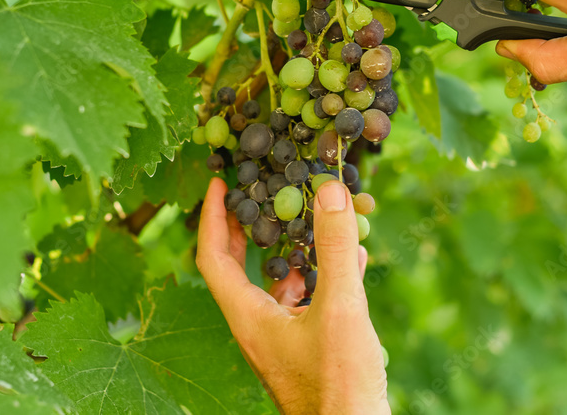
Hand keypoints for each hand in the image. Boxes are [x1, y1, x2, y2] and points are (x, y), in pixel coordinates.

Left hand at [196, 177, 389, 414]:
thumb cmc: (338, 384)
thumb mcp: (339, 309)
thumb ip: (333, 249)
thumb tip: (329, 189)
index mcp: (248, 317)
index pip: (212, 258)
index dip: (212, 217)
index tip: (218, 182)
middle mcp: (258, 326)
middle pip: (240, 267)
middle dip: (249, 226)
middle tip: (256, 191)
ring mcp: (283, 339)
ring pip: (279, 283)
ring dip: (294, 248)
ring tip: (315, 217)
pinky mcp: (309, 348)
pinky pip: (310, 300)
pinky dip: (325, 274)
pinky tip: (355, 256)